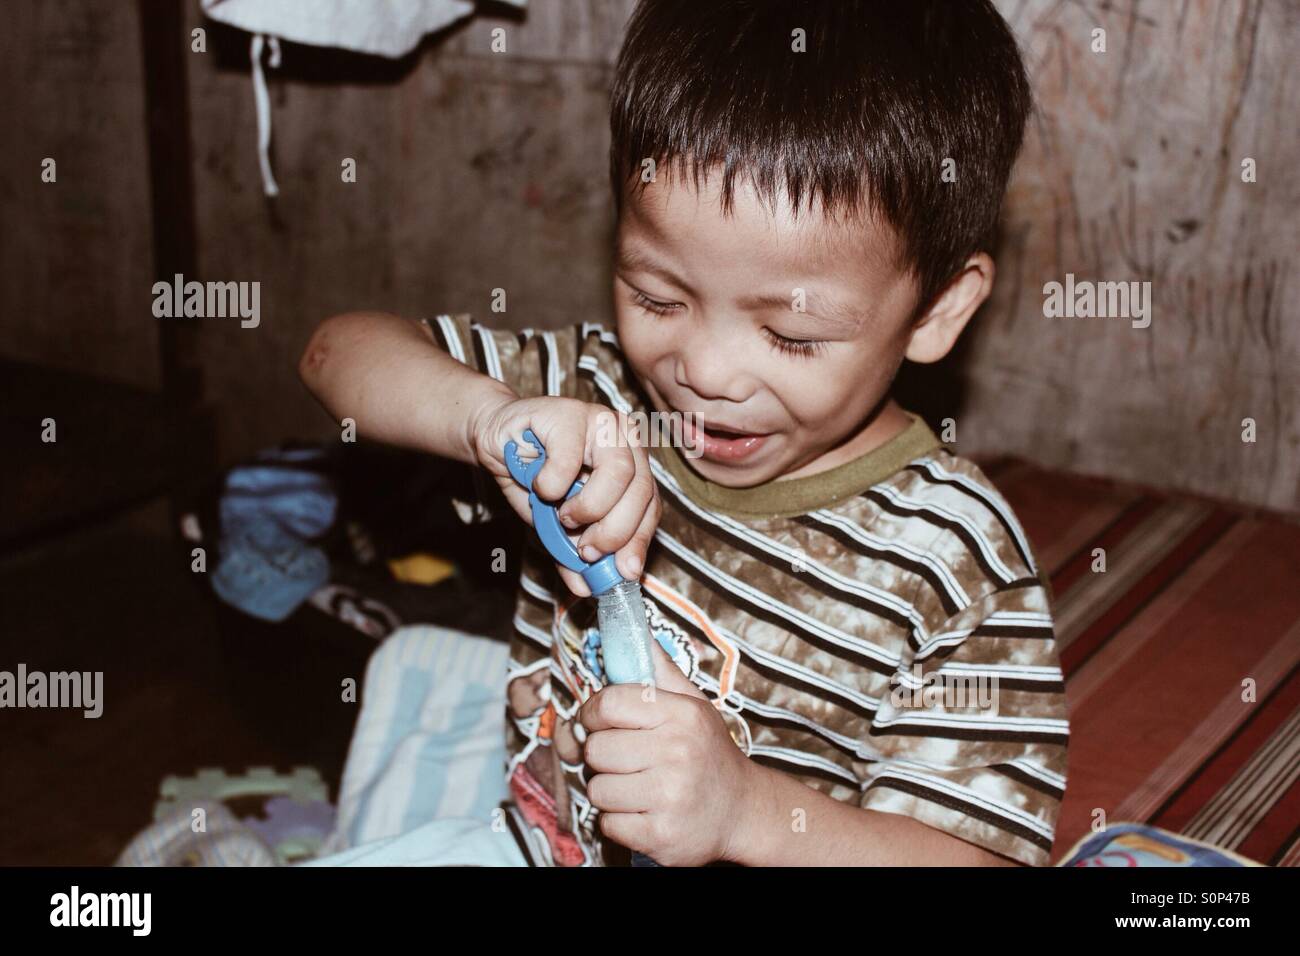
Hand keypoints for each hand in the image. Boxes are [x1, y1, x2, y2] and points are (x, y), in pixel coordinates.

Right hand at [469, 396, 660, 596]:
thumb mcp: (558, 525)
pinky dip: (554, 484)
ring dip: (589, 508)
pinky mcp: (568, 413)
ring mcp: (600, 420)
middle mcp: (625, 438)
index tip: (623, 571)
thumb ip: (575, 552)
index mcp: (633, 463)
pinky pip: (571, 458)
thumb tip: (588, 587)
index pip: (651, 505)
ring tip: (564, 517)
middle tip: (587, 550)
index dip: (639, 540)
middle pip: (641, 490)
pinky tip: (542, 489)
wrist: (495, 441)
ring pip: (619, 472)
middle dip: (614, 531)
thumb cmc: (534, 478)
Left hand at [580, 640, 756, 865]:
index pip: (608, 704)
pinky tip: (643, 812)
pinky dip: (619, 821)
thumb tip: (635, 631)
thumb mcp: (694, 705)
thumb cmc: (708, 754)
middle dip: (603, 756)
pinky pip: (608, 824)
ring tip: (636, 788)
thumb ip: (660, 671)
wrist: (742, 811)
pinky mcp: (661, 836)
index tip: (598, 722)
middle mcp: (677, 753)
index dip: (592, 714)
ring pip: (598, 789)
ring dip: (609, 791)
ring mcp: (670, 797)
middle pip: (597, 749)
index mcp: (682, 715)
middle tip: (626, 760)